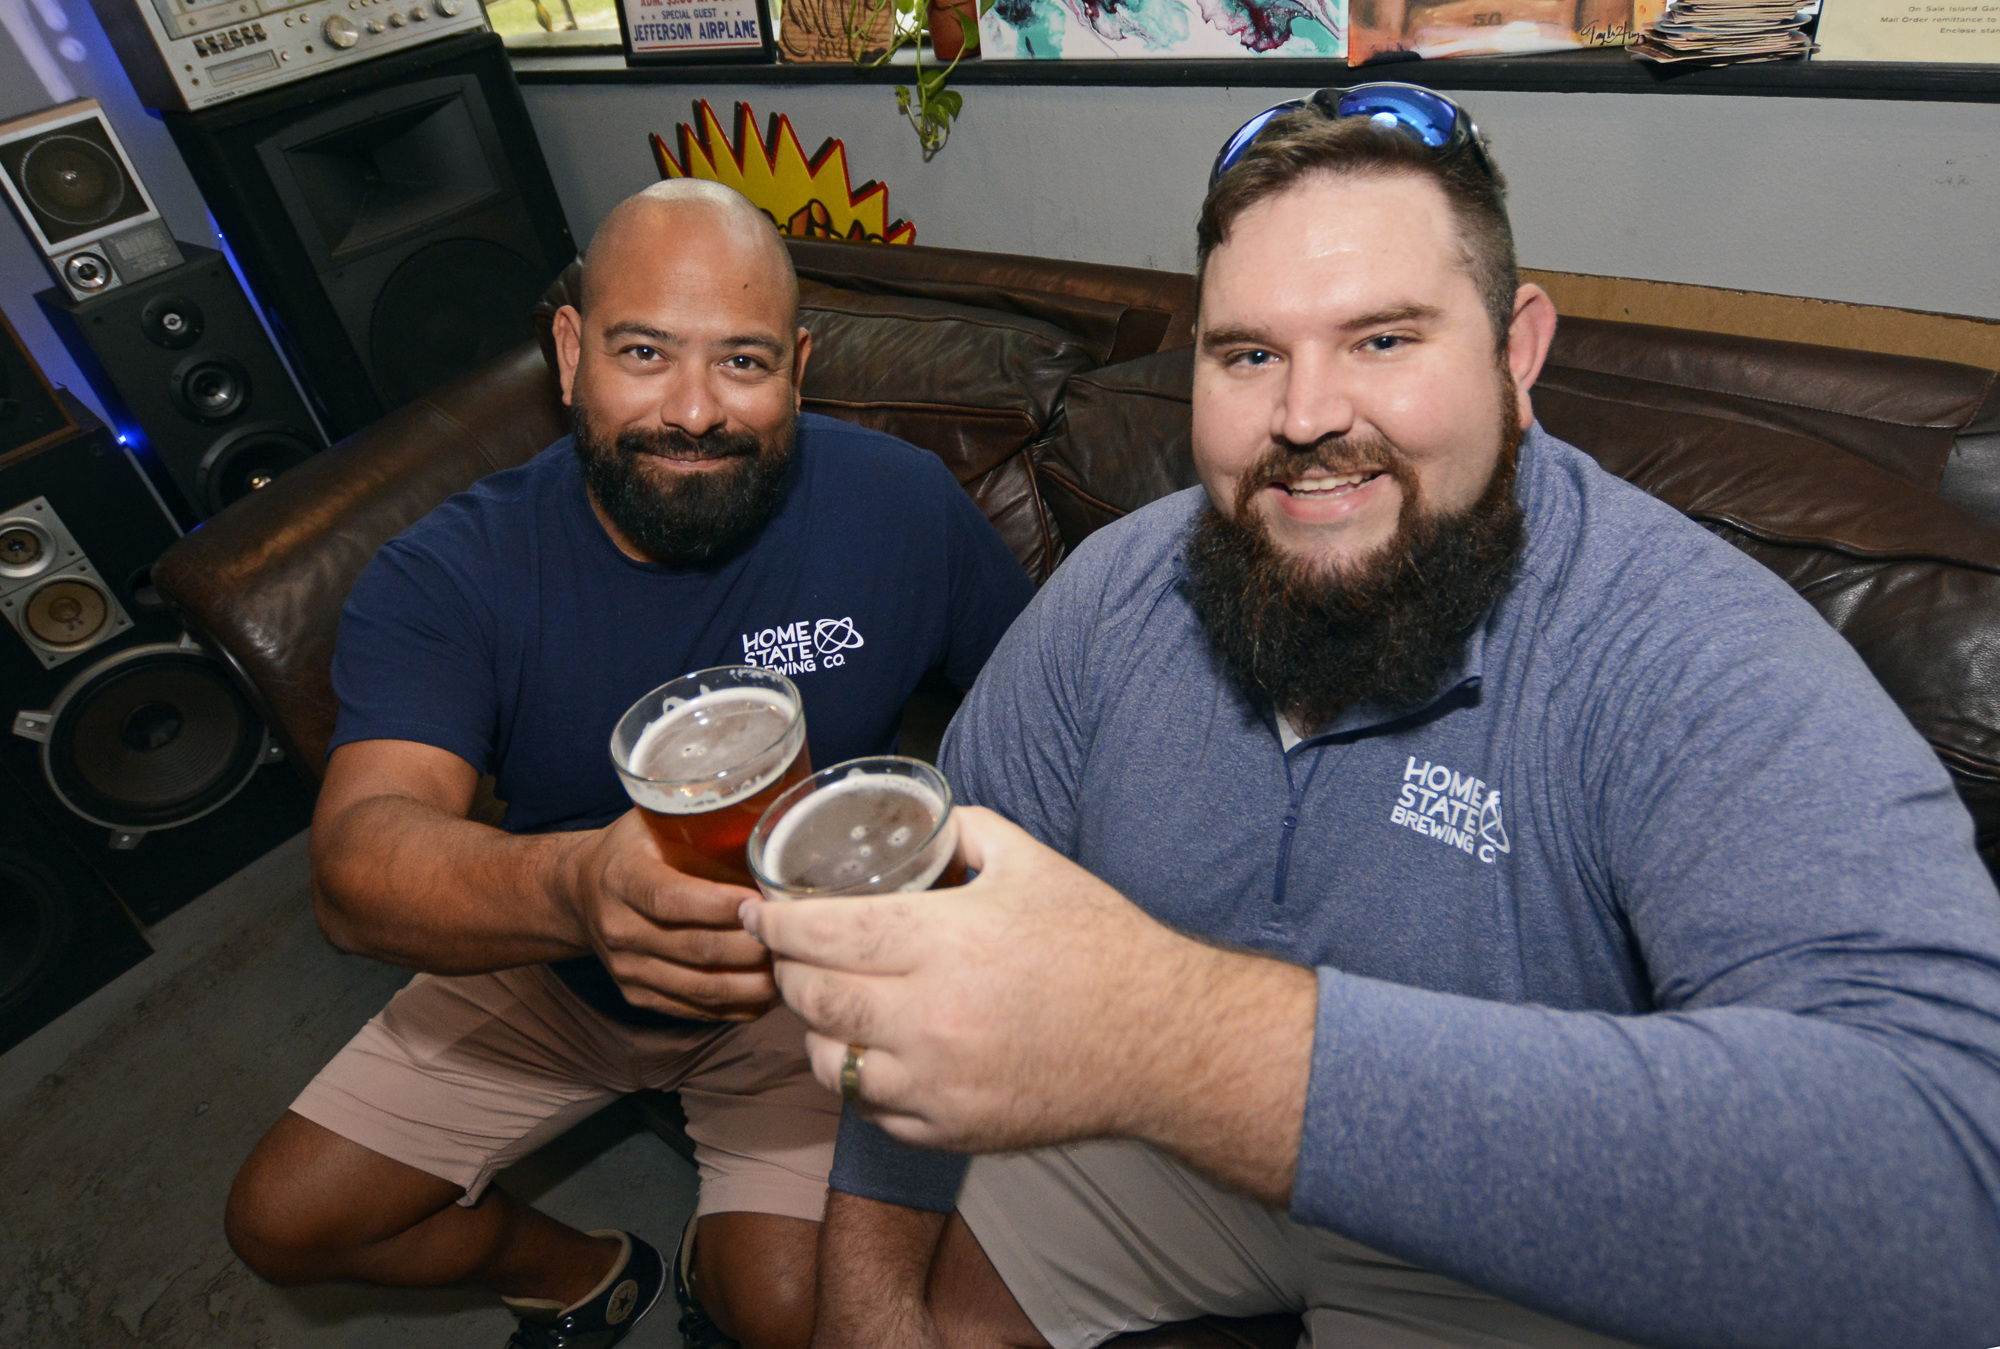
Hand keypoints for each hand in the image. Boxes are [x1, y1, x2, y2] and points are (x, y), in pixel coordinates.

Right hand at [567, 810, 777, 1019]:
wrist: (581, 892)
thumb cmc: (636, 848)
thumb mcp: (654, 819)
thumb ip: (701, 820)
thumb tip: (773, 817)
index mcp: (622, 878)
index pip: (670, 898)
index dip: (718, 905)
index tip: (760, 902)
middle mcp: (620, 929)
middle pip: (696, 948)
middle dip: (752, 947)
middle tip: (795, 938)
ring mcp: (627, 969)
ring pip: (701, 987)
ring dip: (753, 983)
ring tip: (792, 967)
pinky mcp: (638, 995)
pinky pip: (696, 1009)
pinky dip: (738, 1006)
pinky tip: (770, 992)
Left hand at [740, 806, 1214, 1150]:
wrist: (1162, 1042)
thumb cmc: (1103, 948)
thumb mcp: (1033, 863)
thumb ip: (967, 830)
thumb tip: (922, 820)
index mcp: (942, 941)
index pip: (821, 934)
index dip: (775, 922)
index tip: (758, 911)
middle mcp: (927, 1018)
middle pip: (811, 996)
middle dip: (785, 968)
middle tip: (786, 951)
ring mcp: (935, 1084)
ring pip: (829, 1060)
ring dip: (817, 1027)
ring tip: (831, 1001)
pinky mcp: (950, 1130)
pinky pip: (872, 1107)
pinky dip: (864, 1077)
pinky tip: (879, 1049)